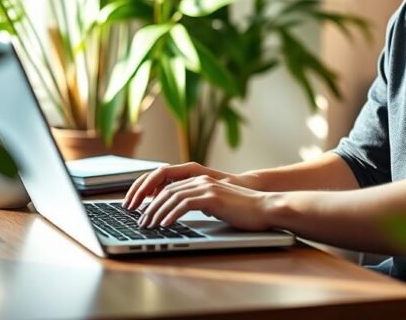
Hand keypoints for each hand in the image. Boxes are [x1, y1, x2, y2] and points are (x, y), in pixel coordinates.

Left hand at [136, 175, 273, 230]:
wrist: (265, 208)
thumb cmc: (243, 210)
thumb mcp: (217, 204)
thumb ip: (200, 203)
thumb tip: (182, 212)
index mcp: (200, 180)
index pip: (168, 185)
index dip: (152, 197)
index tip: (141, 210)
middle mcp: (201, 180)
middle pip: (166, 190)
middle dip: (149, 205)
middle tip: (140, 221)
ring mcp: (207, 187)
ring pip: (172, 196)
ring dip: (157, 212)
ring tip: (148, 225)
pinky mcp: (212, 197)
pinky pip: (185, 204)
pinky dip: (171, 214)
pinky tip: (164, 224)